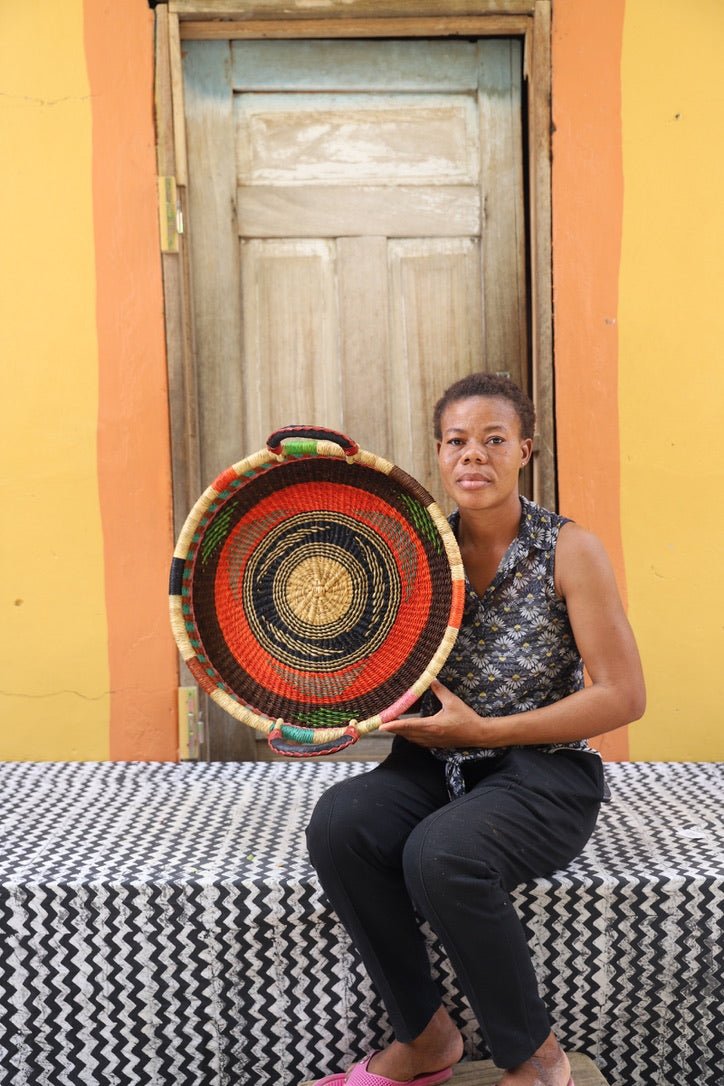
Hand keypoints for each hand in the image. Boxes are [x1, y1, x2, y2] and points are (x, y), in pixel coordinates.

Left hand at [380, 681, 504, 748]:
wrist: (478, 734)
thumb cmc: (466, 717)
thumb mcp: (453, 701)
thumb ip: (440, 691)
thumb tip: (431, 679)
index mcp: (433, 726)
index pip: (409, 726)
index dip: (394, 725)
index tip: (382, 725)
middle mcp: (431, 736)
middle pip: (407, 734)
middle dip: (394, 729)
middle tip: (383, 723)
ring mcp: (434, 742)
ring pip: (412, 739)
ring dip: (402, 733)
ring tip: (393, 726)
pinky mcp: (437, 744)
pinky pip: (420, 742)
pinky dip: (411, 737)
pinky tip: (410, 733)